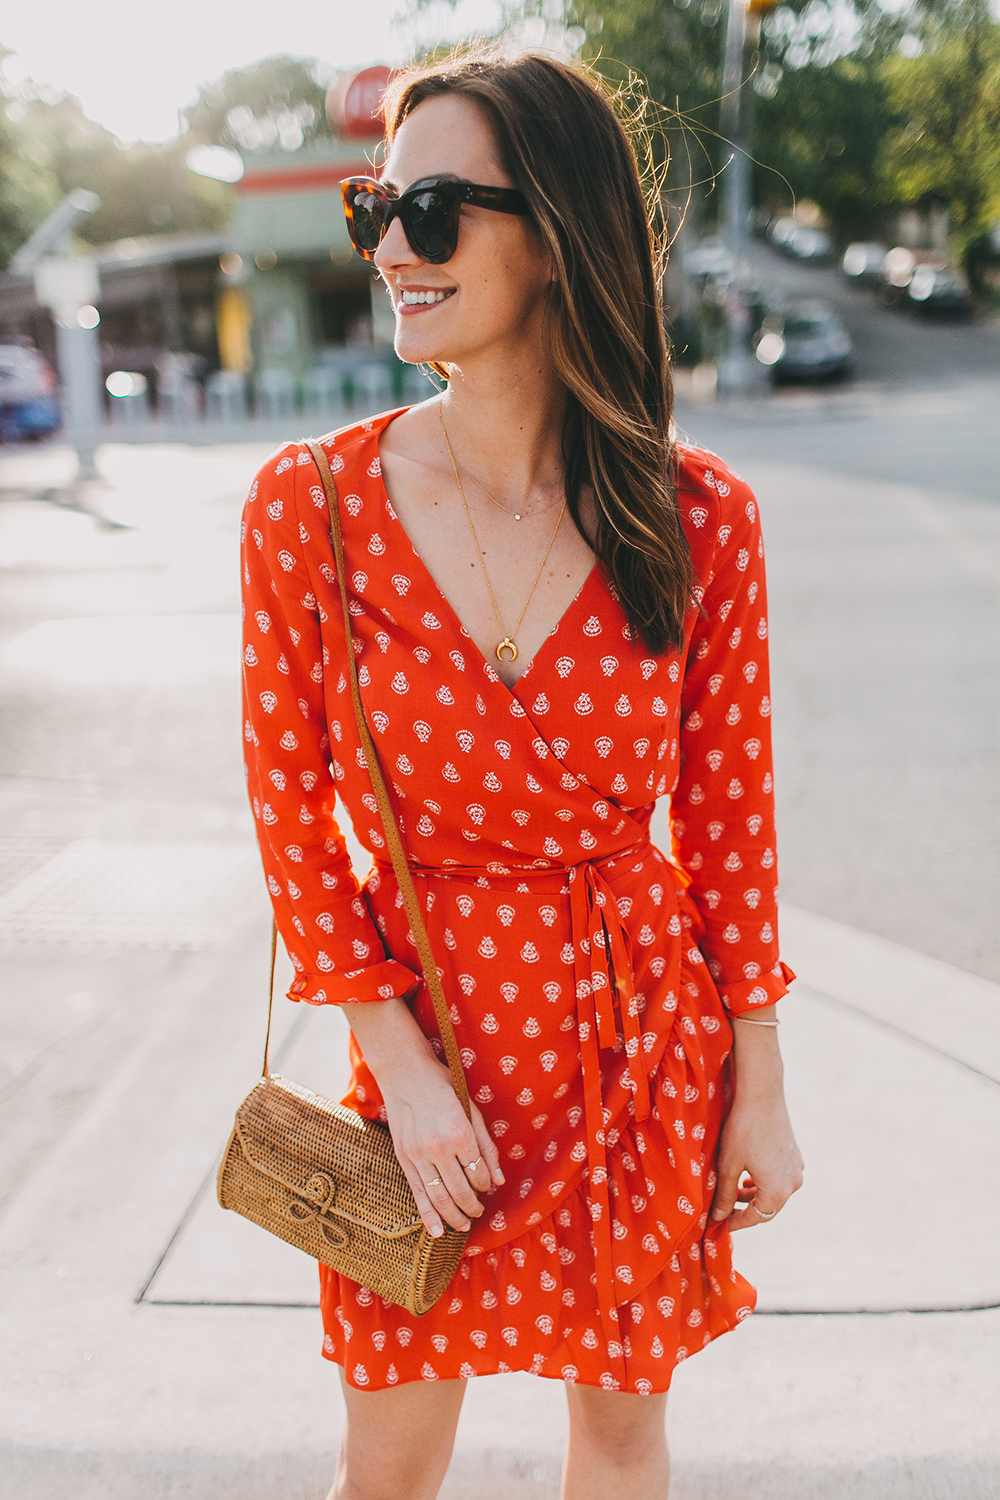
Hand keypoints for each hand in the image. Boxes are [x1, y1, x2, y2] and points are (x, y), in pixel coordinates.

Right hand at [378, 1051, 504, 1237]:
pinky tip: (437, 1231)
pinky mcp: (404, 1158)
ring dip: (454, 1216)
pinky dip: (428, 1216)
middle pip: (460, 1191)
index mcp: (460, 1133)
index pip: (479, 1173)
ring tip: (464, 1224)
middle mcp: (439, 1148)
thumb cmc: (443, 1086)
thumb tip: (498, 1181)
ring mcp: (418, 1155)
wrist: (405, 1073)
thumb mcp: (471, 1109)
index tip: (488, 1187)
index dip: (486, 1184)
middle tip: (479, 1212)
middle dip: (473, 1207)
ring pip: (440, 1198)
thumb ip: (486, 1146)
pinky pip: (417, 1194)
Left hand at [711, 1088, 803, 1231]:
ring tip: (732, 1190)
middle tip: (723, 1210)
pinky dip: (763, 1182)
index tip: (718, 1224)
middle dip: (745, 1210)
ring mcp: (796, 1169)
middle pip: (767, 1208)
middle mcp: (792, 1184)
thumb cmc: (743, 1130)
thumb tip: (718, 1217)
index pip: (755, 1218)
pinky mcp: (794, 1156)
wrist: (762, 1095)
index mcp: (777, 1191)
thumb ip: (724, 1194)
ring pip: (774, 1193)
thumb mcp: (728, 1165)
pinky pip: (780, 1178)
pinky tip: (747, 1174)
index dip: (735, 1222)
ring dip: (754, 1196)